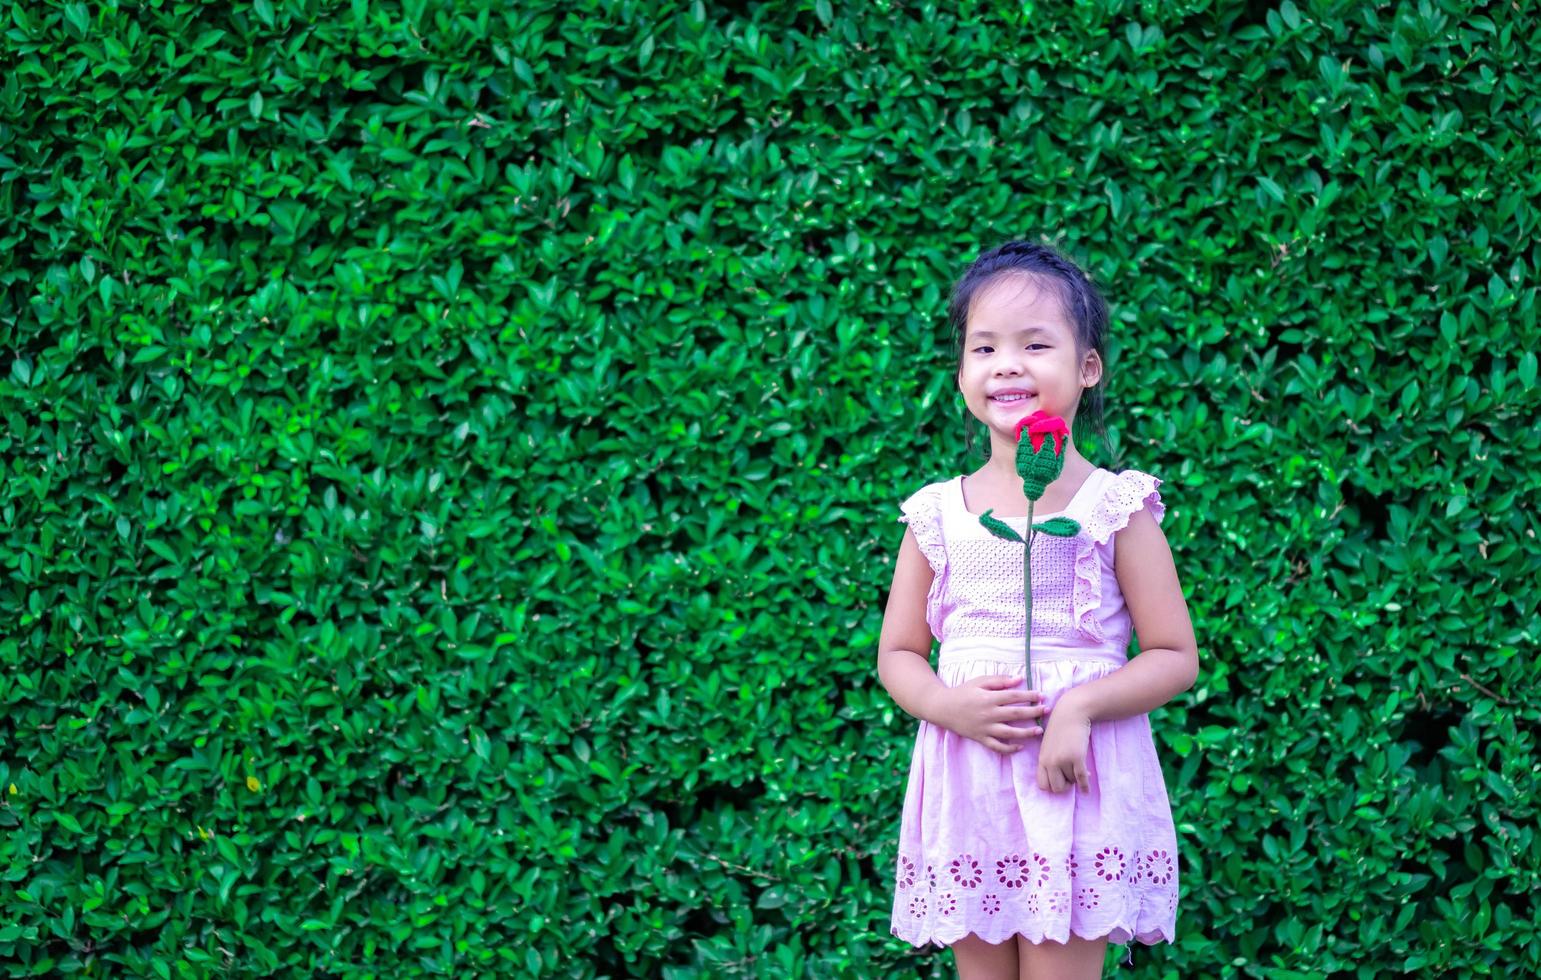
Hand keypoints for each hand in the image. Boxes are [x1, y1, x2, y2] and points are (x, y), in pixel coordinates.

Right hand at [930, 675, 1049, 754]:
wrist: (942, 708)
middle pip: (1015, 713)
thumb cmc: (963, 692)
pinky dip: (1009, 748)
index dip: (1029, 695)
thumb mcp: (979, 682)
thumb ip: (999, 680)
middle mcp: (988, 714)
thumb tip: (1019, 679)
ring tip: (1039, 731)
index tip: (1041, 695)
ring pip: (1009, 732)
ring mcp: (984, 728)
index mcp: (988, 698)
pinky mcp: (980, 738)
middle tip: (1047, 710)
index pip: (1013, 696)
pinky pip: (997, 746)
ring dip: (1026, 732)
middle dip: (1033, 712)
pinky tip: (1020, 746)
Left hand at [1037, 695, 1091, 792]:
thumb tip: (1061, 778)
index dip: (1052, 786)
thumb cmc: (1061, 728)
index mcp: (1042, 758)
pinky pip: (1081, 779)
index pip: (1042, 784)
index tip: (1061, 780)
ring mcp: (1063, 760)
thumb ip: (1050, 760)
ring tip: (1079, 766)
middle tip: (1071, 777)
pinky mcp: (1076, 757)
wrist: (1071, 712)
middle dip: (1066, 786)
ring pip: (1072, 782)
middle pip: (1056, 788)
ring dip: (1076, 778)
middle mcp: (1050, 761)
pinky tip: (1087, 790)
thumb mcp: (1049, 745)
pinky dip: (1085, 786)